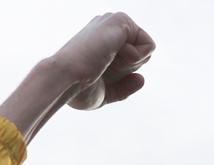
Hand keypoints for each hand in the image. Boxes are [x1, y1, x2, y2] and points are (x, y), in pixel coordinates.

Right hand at [0, 12, 154, 141]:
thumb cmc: (77, 91)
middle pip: (139, 58)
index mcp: (101, 43)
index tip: (98, 77)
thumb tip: (142, 79)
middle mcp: (108, 29)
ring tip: (104, 62)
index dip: (121, 78)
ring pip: (145, 51)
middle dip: (126, 72)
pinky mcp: (122, 21)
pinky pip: (149, 47)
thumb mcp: (105, 94)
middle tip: (101, 70)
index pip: (129, 62)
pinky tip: (112, 56)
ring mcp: (114, 23)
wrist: (64, 80)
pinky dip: (134, 60)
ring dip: (128, 66)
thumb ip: (124, 88)